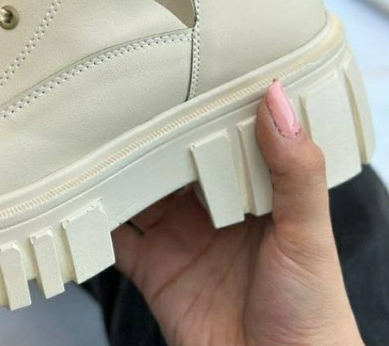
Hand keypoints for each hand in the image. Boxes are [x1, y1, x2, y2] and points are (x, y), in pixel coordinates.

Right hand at [113, 81, 364, 345]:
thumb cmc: (312, 312)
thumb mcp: (308, 235)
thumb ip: (295, 170)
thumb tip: (279, 99)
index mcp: (249, 193)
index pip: (216, 139)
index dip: (196, 111)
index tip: (171, 76)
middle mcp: (209, 211)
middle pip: (169, 163)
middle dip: (146, 136)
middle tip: (116, 101)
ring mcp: (178, 240)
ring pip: (137, 193)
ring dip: (114, 172)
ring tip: (87, 140)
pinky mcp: (153, 271)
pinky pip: (114, 240)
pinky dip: (92, 221)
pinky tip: (76, 199)